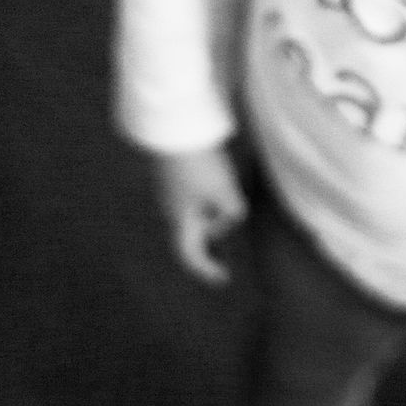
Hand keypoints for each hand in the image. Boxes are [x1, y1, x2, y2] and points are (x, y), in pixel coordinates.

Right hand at [153, 146, 248, 284]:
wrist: (176, 126)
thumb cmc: (199, 165)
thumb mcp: (223, 192)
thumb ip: (231, 212)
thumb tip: (234, 218)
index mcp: (180, 219)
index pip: (190, 255)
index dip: (206, 270)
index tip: (224, 279)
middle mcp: (171, 207)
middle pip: (193, 233)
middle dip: (214, 240)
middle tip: (233, 247)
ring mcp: (171, 187)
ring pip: (194, 211)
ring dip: (213, 215)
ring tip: (234, 210)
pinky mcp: (176, 169)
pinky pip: (194, 194)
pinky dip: (210, 198)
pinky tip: (223, 186)